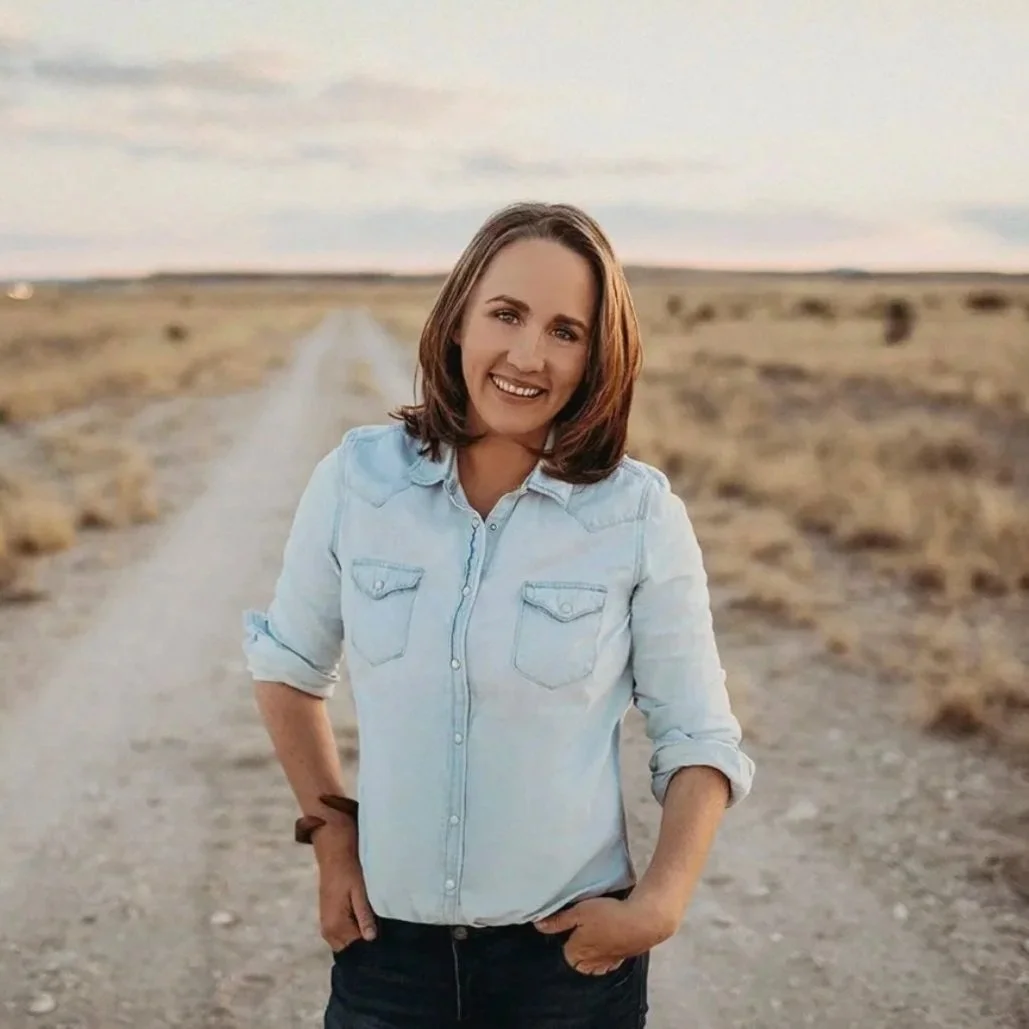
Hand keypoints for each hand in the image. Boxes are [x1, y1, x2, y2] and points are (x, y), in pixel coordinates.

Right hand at [314, 822, 376, 951]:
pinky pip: (343, 936)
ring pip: (346, 945)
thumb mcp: (360, 892)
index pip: (357, 949)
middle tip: (386, 943)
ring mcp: (327, 927)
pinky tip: (368, 926)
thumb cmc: (349, 872)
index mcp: (336, 926)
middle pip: (351, 951)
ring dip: (360, 941)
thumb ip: (364, 916)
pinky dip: (354, 934)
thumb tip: (371, 939)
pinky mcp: (329, 920)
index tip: (388, 949)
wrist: (334, 856)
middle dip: (366, 949)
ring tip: (379, 934)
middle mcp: (329, 931)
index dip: (372, 950)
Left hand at [533, 894, 677, 974]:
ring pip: (595, 965)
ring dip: (593, 955)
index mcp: (578, 952)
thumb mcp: (579, 912)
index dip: (566, 938)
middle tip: (582, 931)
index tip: (570, 926)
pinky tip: (611, 942)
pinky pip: (610, 962)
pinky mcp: (624, 957)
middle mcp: (592, 962)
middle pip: (580, 963)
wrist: (642, 921)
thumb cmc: (607, 915)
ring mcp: (609, 961)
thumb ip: (559, 921)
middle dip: (578, 952)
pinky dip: (608, 956)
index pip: (566, 953)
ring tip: (595, 937)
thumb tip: (538, 926)